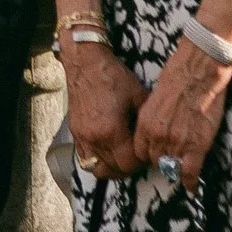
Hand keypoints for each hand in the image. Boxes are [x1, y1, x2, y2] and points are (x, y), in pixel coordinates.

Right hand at [63, 45, 147, 178]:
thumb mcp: (138, 95)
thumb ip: (146, 120)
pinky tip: (107, 152)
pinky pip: (84, 158)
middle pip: (114, 170)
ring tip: (123, 158)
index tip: (147, 152)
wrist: (85, 62)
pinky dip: (97, 160)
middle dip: (129, 167)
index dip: (142, 162)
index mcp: (111, 131)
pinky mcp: (75, 132)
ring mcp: (82, 137)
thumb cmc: (112, 76)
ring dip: (112, 168)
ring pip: (97, 168)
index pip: (129, 164)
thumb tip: (157, 136)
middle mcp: (94, 138)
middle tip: (139, 156)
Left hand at [133, 44, 231, 193]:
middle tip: (171, 159)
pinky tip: (191, 188)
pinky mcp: (196, 147)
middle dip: (162, 160)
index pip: (140, 150)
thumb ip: (153, 117)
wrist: (198, 72)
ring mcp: (176, 143)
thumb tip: (156, 127)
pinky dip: (190, 182)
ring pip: (170, 167)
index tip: (155, 154)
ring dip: (175, 169)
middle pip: (154, 160)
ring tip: (181, 170)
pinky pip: (190, 172)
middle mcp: (156, 135)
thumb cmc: (178, 77)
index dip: (148, 153)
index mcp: (145, 122)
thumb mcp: (155, 99)